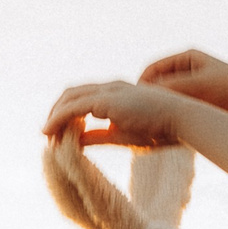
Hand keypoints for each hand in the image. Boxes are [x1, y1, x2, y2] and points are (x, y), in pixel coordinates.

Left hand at [42, 79, 201, 150]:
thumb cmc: (161, 129)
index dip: (68, 112)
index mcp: (117, 93)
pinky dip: (58, 119)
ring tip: (47, 136)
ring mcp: (107, 91)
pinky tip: (50, 133)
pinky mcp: (105, 100)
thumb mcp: (122, 135)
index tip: (60, 131)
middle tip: (48, 133)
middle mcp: (110, 87)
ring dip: (54, 116)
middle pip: (72, 93)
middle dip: (56, 111)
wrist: (181, 120)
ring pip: (69, 98)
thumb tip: (76, 141)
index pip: (84, 97)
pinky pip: (73, 108)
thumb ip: (98, 136)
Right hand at [139, 50, 227, 145]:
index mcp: (188, 57)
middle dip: (150, 102)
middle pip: (158, 87)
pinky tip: (171, 133)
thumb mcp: (196, 87)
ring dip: (161, 113)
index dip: (141, 87)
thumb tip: (140, 94)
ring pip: (168, 102)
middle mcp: (190, 71)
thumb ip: (167, 90)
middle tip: (143, 119)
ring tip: (156, 127)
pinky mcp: (202, 107)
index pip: (151, 70)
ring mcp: (195, 90)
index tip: (137, 105)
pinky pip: (179, 113)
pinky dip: (172, 121)